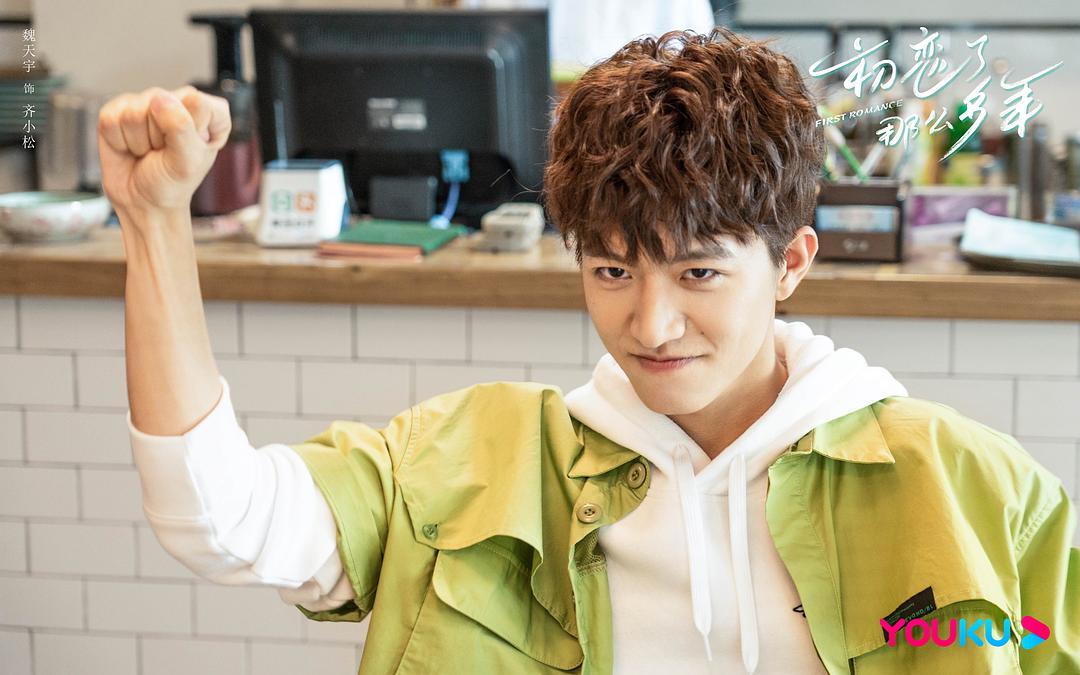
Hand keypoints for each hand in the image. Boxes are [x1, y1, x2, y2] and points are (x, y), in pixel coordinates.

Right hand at [97, 85, 230, 218]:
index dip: (189, 131)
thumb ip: (181, 128)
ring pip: (133, 112)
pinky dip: (119, 141)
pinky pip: (111, 119)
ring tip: (147, 152)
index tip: (188, 151)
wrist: (143, 201)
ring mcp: (146, 102)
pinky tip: (128, 147)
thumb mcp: (187, 162)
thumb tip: (159, 98)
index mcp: (207, 111)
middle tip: (163, 154)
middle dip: (159, 138)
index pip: (198, 103)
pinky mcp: (118, 109)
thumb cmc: (172, 182)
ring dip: (138, 142)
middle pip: (160, 103)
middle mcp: (177, 100)